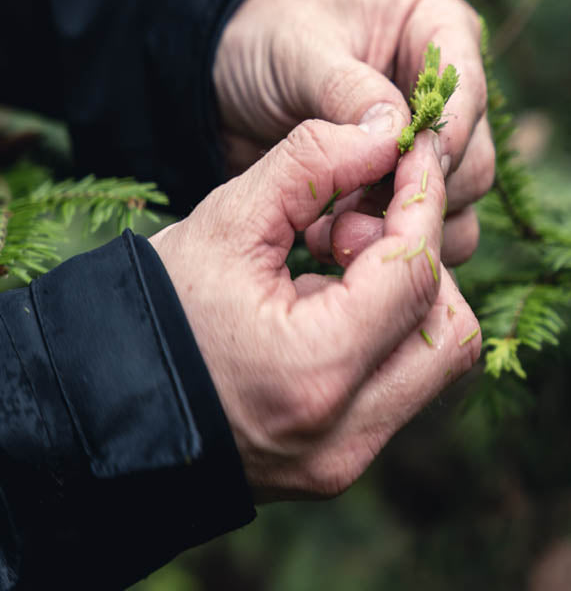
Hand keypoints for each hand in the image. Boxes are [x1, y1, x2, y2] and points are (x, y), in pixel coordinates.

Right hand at [149, 121, 480, 500]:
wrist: (103, 402)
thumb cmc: (156, 307)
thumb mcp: (228, 219)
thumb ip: (314, 162)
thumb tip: (389, 129)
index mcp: (313, 371)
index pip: (413, 271)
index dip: (423, 197)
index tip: (416, 146)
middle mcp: (344, 434)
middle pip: (447, 326)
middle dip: (418, 255)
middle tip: (349, 224)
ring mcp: (345, 458)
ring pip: (434, 359)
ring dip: (406, 294)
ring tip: (333, 261)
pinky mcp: (340, 461)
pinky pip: (401, 382)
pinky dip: (385, 328)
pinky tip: (327, 297)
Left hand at [213, 0, 494, 266]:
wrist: (225, 75)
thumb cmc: (267, 36)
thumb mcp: (296, 49)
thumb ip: (347, 87)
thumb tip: (397, 136)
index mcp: (435, 25)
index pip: (466, 86)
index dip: (445, 133)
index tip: (410, 167)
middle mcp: (446, 88)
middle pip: (473, 156)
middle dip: (420, 189)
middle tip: (363, 208)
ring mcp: (431, 142)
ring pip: (458, 202)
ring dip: (402, 223)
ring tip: (338, 228)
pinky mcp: (405, 185)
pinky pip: (425, 227)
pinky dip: (387, 240)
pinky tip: (333, 239)